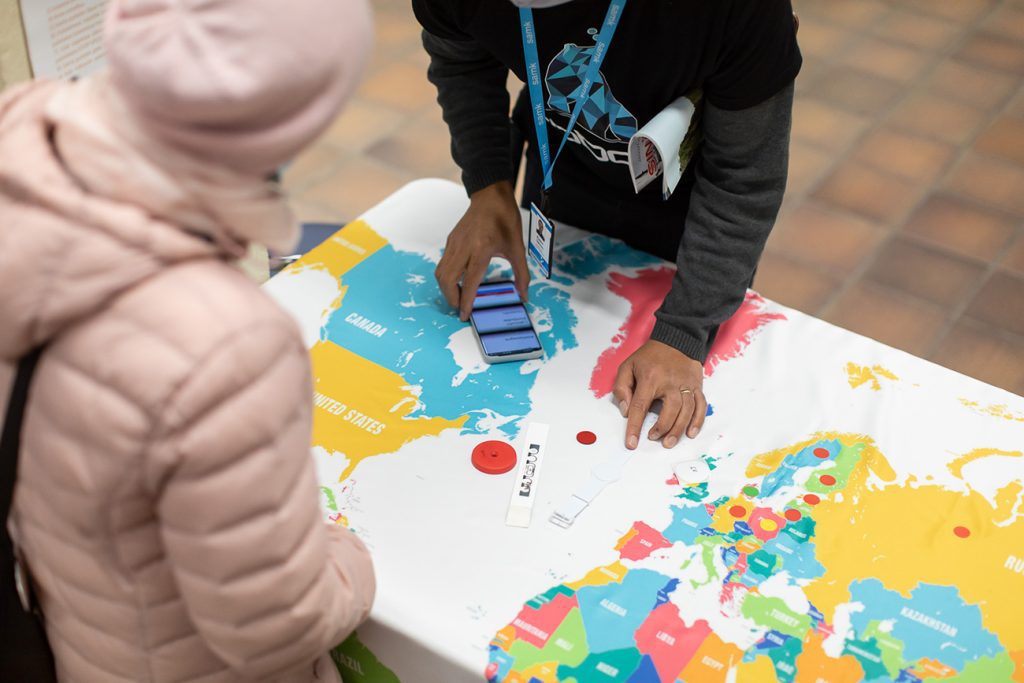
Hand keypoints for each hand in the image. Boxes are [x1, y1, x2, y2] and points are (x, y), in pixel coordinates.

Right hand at [435, 180, 529, 320]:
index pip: (468, 282)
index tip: (465, 315)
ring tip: (458, 297)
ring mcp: (454, 244)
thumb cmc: (505, 219)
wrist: (491, 195)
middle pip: (447, 280)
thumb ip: (521, 273)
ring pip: (440, 273)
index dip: (465, 301)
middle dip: (451, 298)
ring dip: (447, 289)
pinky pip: (443, 263)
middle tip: (461, 308)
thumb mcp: (517, 247)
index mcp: (481, 249)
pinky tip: (459, 280)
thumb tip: (524, 295)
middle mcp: (463, 248)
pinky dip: (447, 277)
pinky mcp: (451, 240)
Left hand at [613, 340, 706, 449]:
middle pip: (669, 411)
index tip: (631, 444)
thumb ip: (621, 388)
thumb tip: (626, 411)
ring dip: (678, 430)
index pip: (640, 407)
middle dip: (661, 429)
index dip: (635, 427)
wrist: (676, 340)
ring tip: (669, 442)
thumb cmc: (649, 356)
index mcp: (650, 378)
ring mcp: (686, 384)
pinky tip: (690, 433)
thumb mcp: (627, 366)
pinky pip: (701, 406)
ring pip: (686, 411)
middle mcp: (670, 382)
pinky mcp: (697, 386)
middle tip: (653, 438)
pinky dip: (697, 421)